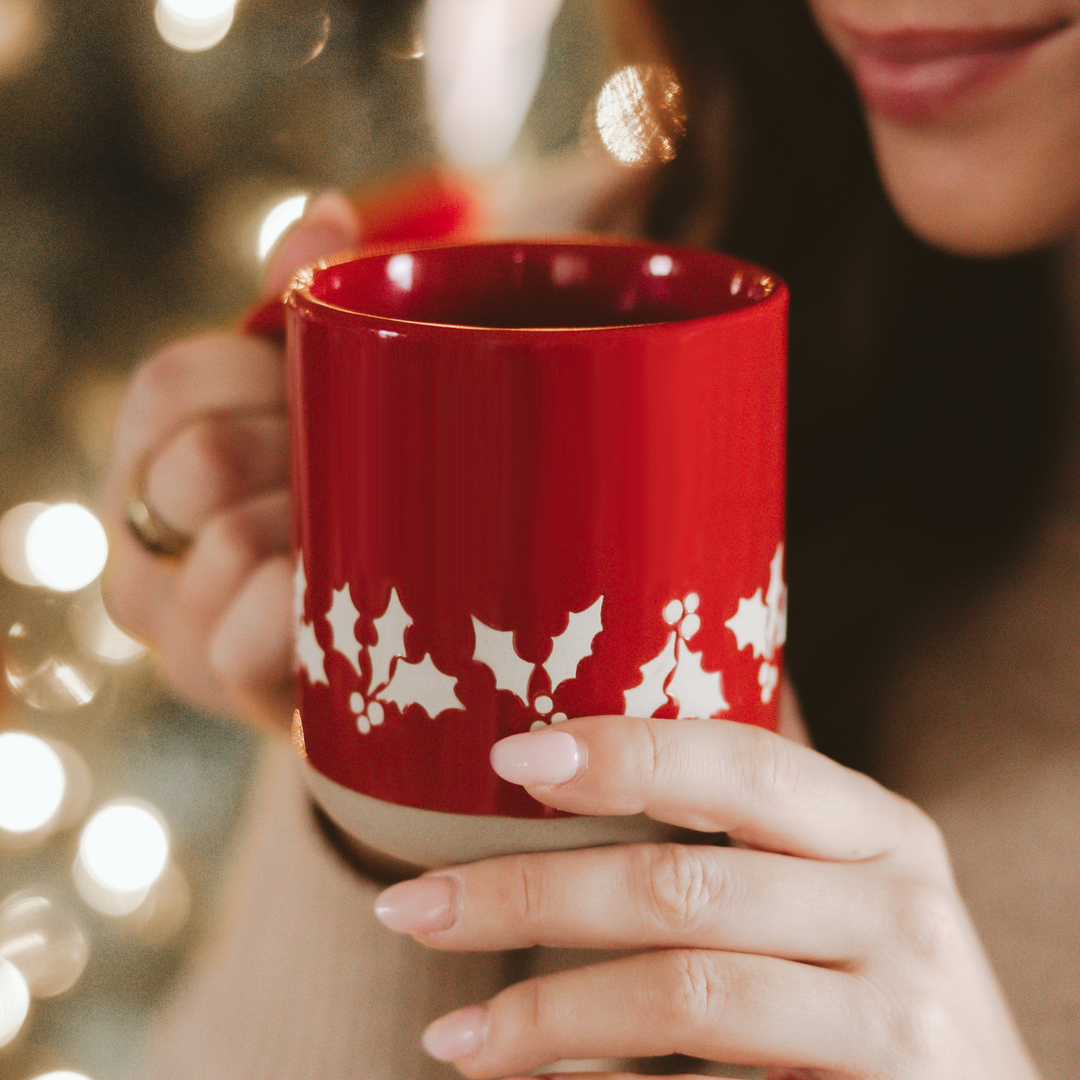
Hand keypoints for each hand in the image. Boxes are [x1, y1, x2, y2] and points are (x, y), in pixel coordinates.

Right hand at [101, 192, 361, 726]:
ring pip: (231, 541)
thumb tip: (325, 211)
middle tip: (363, 476)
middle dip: (300, 456)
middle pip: (202, 459)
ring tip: (367, 540)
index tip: (325, 398)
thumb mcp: (325, 405)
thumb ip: (309, 312)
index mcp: (152, 455)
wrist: (378, 645)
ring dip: (315, 529)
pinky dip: (291, 612)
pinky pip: (238, 642)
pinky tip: (335, 598)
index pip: (174, 383)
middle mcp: (139, 541)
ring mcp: (169, 626)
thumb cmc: (347, 507)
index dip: (265, 378)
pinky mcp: (218, 692)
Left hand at [373, 706, 1041, 1078]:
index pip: (736, 763)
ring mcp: (897, 1017)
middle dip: (529, 892)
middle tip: (412, 907)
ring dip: (544, 1012)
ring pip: (683, 993)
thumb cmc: (881, 979)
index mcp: (878, 827)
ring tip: (450, 1037)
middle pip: (680, 884)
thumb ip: (742, 836)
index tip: (507, 759)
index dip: (619, 753)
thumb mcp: (841, 885)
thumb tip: (563, 779)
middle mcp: (897, 909)